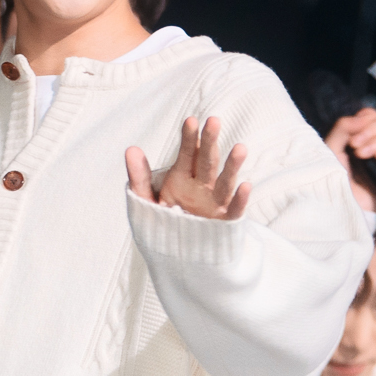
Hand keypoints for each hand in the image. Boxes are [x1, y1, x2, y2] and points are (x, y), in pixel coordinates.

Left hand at [125, 115, 250, 220]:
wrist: (175, 254)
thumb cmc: (163, 223)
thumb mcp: (146, 200)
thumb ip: (139, 177)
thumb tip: (131, 149)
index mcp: (182, 178)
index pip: (187, 154)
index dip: (188, 138)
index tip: (190, 120)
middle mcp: (201, 187)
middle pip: (207, 161)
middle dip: (210, 142)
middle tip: (214, 121)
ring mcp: (214, 203)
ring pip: (224, 182)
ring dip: (232, 166)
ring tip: (240, 148)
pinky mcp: (224, 222)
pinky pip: (234, 210)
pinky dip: (240, 200)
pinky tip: (245, 186)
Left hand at [322, 112, 375, 214]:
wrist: (336, 204)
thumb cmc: (330, 178)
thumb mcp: (331, 148)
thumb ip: (343, 127)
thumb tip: (363, 116)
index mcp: (360, 138)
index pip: (373, 117)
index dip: (368, 117)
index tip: (355, 128)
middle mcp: (374, 147)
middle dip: (369, 131)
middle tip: (353, 146)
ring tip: (360, 155)